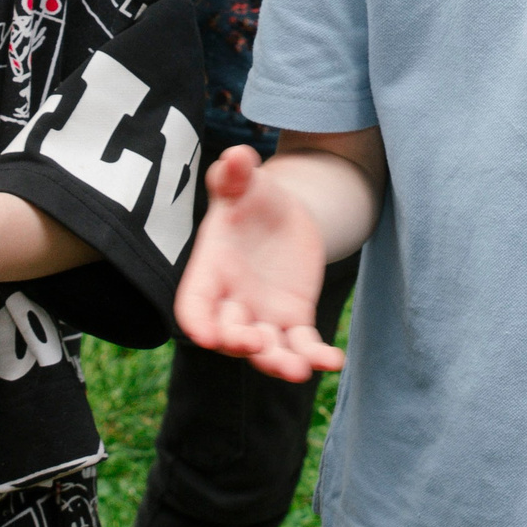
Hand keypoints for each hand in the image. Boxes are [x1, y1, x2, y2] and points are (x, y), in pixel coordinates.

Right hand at [175, 146, 342, 380]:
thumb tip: (236, 155)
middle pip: (228, 333)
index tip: (205, 336)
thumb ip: (235, 174)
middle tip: (255, 343)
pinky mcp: (293, 321)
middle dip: (238, 342)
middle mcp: (232, 302)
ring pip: (266, 349)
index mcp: (210, 271)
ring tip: (297, 371)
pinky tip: (333, 361)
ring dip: (278, 362)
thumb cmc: (253, 198)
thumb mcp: (245, 183)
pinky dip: (315, 356)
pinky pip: (301, 344)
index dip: (197, 320)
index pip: (194, 303)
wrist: (285, 214)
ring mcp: (263, 316)